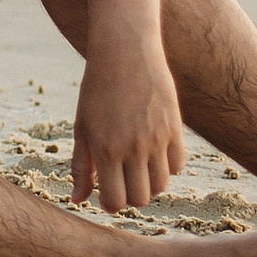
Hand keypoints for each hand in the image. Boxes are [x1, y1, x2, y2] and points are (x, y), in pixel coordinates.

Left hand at [69, 36, 185, 213]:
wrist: (125, 52)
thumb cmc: (97, 90)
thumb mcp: (83, 127)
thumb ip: (81, 166)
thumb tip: (78, 200)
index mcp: (106, 149)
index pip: (115, 201)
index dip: (110, 203)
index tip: (107, 195)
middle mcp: (133, 148)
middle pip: (140, 199)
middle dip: (129, 196)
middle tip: (122, 181)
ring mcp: (157, 139)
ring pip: (161, 186)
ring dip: (149, 183)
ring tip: (137, 167)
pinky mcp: (175, 128)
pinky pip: (178, 165)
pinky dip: (167, 166)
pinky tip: (154, 153)